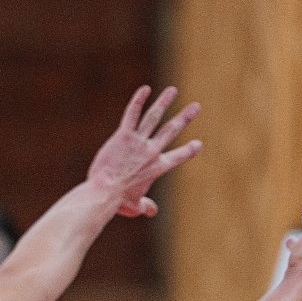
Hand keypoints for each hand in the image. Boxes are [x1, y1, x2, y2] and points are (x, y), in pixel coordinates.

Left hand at [87, 85, 202, 217]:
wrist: (103, 193)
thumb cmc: (117, 202)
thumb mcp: (134, 207)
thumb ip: (145, 207)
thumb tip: (152, 211)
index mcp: (157, 168)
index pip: (178, 157)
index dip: (189, 151)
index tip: (198, 144)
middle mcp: (151, 152)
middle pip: (171, 131)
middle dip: (185, 117)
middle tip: (196, 106)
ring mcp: (138, 142)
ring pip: (154, 117)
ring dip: (165, 102)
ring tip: (172, 90)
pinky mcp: (123, 135)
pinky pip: (132, 114)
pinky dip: (138, 101)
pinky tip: (145, 89)